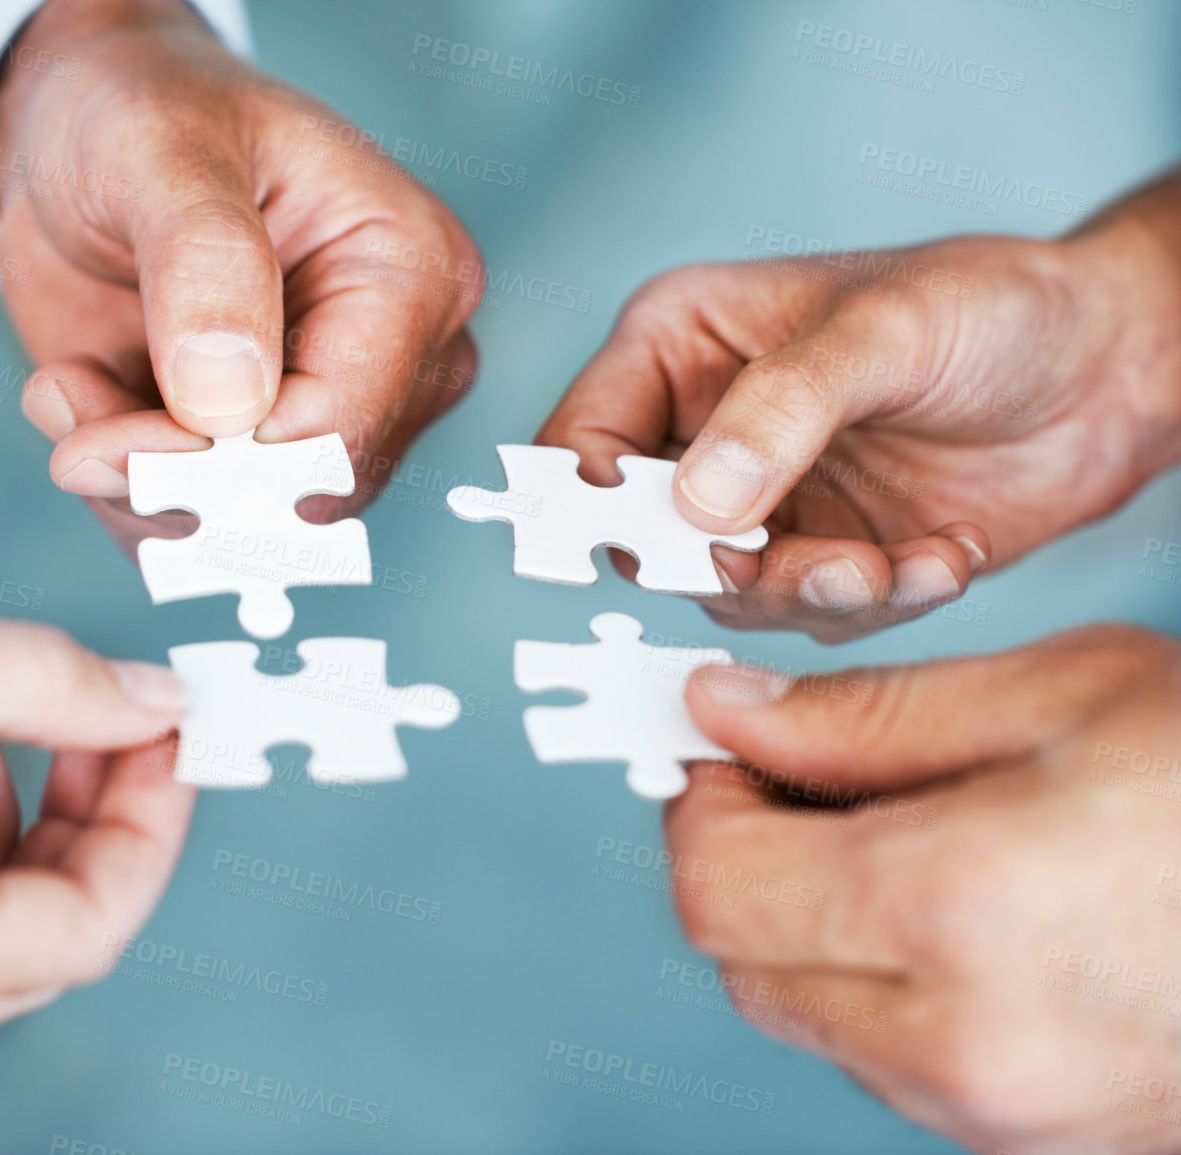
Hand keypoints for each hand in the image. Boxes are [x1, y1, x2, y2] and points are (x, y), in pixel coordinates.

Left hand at [0, 0, 480, 541]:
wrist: (81, 138)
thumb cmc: (144, 114)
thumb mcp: (164, 151)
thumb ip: (205, 266)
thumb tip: (229, 407)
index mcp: (412, 275)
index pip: (345, 428)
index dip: (225, 464)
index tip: (106, 440)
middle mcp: (393, 362)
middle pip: (304, 499)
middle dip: (171, 485)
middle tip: (74, 432)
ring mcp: (329, 415)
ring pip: (246, 531)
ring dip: (129, 484)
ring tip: (69, 388)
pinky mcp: (257, 453)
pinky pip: (195, 531)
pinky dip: (116, 490)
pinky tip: (80, 398)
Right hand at [539, 172, 1180, 640]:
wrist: (1117, 368)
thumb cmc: (997, 308)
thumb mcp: (883, 333)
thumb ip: (780, 411)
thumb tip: (696, 505)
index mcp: (681, 347)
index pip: (582, 442)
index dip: (599, 503)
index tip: (670, 540)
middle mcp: (703, 431)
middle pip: (644, 540)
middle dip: (729, 567)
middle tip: (818, 562)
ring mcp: (764, 501)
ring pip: (728, 596)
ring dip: (816, 594)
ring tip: (896, 564)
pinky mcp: (825, 554)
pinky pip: (810, 619)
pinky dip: (878, 604)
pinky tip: (942, 559)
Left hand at [667, 625, 1180, 1152]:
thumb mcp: (1061, 694)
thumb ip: (863, 717)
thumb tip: (729, 714)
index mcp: (959, 915)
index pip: (718, 889)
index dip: (700, 808)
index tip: (723, 752)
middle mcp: (964, 1044)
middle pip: (746, 960)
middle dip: (746, 865)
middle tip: (803, 781)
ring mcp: (1002, 1115)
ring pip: (810, 1017)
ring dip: (810, 926)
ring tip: (903, 838)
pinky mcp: (1036, 1143)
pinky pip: (890, 1062)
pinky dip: (879, 984)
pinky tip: (956, 911)